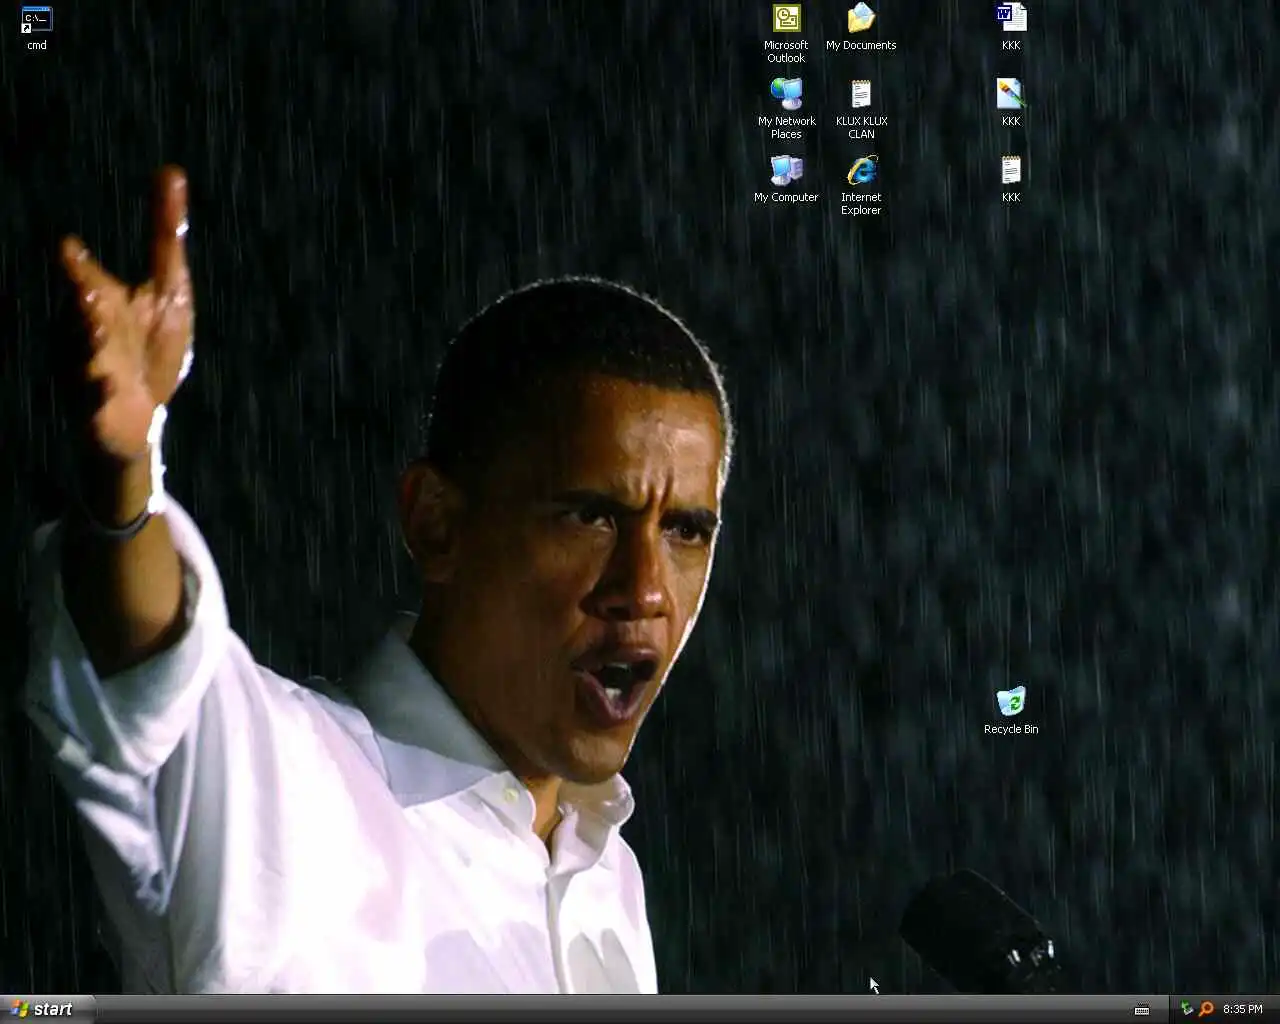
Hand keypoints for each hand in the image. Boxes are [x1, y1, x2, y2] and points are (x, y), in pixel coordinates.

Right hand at [62, 165, 193, 464]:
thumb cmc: (151, 350)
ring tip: (91, 319)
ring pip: (86, 353)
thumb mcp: (168, 292)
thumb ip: (165, 237)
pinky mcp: (97, 406)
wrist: (141, 418)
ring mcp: (92, 369)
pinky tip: (106, 385)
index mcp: (104, 302)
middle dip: (85, 296)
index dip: (90, 263)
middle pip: (87, 311)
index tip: (79, 244)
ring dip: (90, 340)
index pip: (96, 276)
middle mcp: (91, 332)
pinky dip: (99, 392)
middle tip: (82, 280)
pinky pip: (95, 400)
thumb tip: (170, 172)